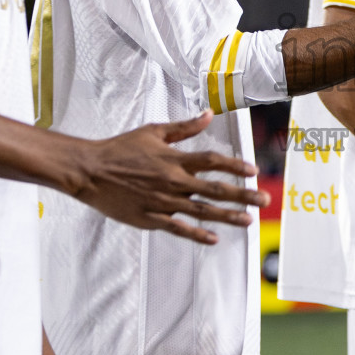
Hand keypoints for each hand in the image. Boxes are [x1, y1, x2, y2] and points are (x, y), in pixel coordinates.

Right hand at [74, 112, 268, 242]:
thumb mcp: (153, 131)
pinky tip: (214, 239)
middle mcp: (173, 181)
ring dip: (228, 216)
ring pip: (202, 211)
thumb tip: (209, 114)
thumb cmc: (120, 148)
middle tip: (265, 200)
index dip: (236, 166)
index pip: (213, 161)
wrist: (90, 171)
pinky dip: (197, 235)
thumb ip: (184, 127)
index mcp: (174, 158)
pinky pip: (179, 228)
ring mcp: (163, 201)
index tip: (254, 171)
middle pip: (215, 189)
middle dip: (243, 194)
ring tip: (248, 220)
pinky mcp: (150, 218)